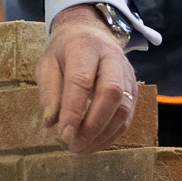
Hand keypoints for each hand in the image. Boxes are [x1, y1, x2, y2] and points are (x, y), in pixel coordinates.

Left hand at [37, 5, 137, 154]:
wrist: (90, 32)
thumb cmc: (65, 51)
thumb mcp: (47, 64)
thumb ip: (49, 91)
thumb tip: (51, 122)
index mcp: (85, 46)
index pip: (81, 81)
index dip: (73, 110)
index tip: (64, 135)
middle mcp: (112, 57)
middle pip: (112, 93)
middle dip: (93, 125)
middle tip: (73, 145)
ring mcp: (127, 73)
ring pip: (124, 108)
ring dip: (103, 134)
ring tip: (81, 148)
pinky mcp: (134, 88)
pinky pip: (128, 115)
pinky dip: (112, 134)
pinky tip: (94, 143)